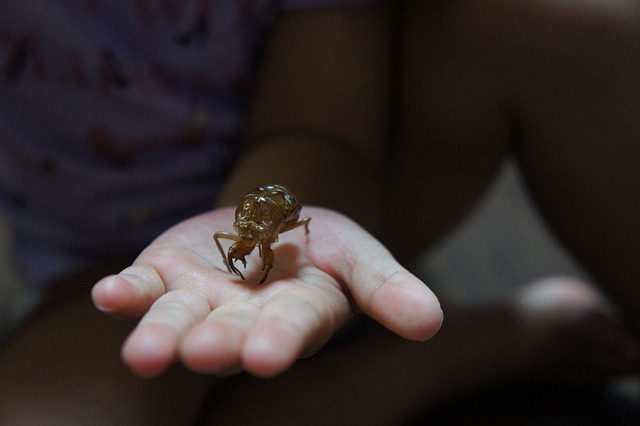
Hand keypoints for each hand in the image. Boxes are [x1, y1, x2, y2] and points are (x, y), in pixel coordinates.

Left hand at [92, 207, 441, 377]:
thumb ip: (389, 289)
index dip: (279, 339)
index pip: (291, 328)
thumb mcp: (360, 256)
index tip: (266, 355)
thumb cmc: (321, 247)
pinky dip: (124, 294)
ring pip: (177, 322)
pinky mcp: (164, 278)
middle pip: (229, 334)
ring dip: (159, 336)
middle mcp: (244, 319)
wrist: (271, 223)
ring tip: (145, 355)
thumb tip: (431, 324)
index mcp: (296, 314)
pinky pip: (141, 290)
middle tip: (202, 354)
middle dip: (217, 345)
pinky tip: (107, 296)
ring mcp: (199, 302)